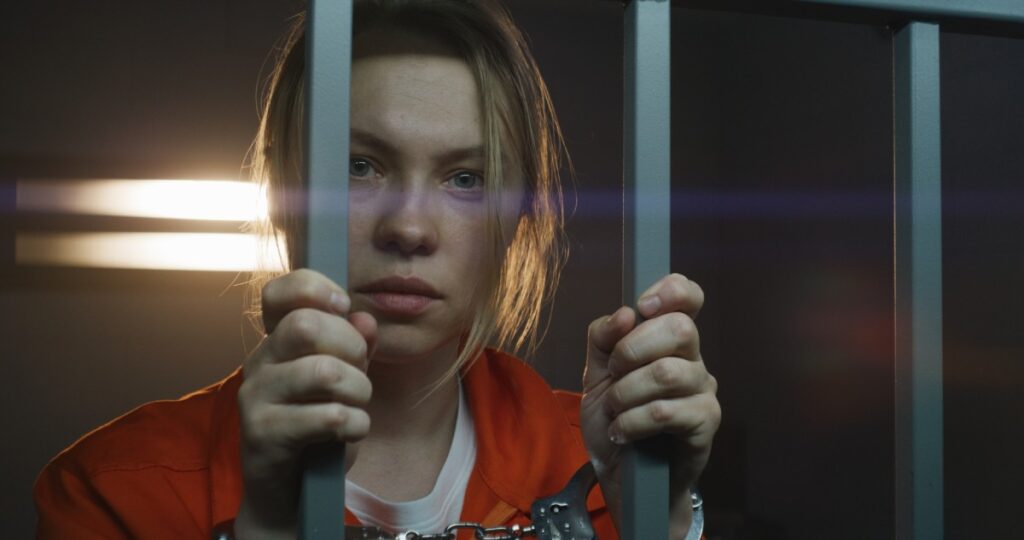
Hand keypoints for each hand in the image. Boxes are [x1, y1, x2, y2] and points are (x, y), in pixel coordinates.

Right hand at [234, 269, 377, 538]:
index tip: (343, 306)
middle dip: (351, 346)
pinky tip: (352, 430)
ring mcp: (256, 397)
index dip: (314, 288)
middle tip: (360, 372)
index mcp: (277, 341)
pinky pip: (326, 416)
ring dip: (358, 389)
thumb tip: (365, 318)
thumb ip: (356, 347)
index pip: (279, 292)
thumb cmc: (319, 428)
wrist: (292, 491)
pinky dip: (355, 423)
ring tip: (359, 405)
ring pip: (322, 370)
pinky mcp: (263, 433)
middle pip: (305, 325)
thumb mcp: (345, 382)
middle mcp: (260, 362)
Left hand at [580, 274, 719, 538]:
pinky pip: (667, 411)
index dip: (670, 291)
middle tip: (615, 374)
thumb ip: (602, 339)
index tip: (642, 306)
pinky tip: (623, 433)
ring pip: (668, 372)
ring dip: (627, 392)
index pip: (688, 297)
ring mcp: (703, 391)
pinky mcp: (705, 424)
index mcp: (669, 341)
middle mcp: (693, 360)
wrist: (623, 478)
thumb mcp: (596, 375)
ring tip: (615, 411)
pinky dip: (633, 421)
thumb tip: (624, 313)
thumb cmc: (616, 421)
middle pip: (681, 328)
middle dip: (633, 348)